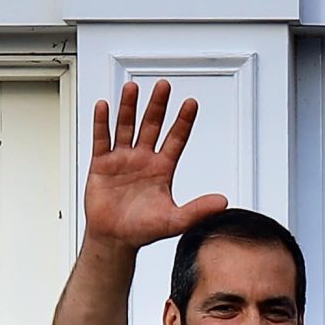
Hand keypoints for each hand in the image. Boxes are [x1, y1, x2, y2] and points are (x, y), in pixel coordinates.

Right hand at [84, 80, 228, 251]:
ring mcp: (122, 159)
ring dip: (129, 107)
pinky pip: (102, 139)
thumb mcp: (175, 221)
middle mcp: (143, 159)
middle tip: (164, 85)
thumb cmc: (143, 230)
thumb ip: (198, 210)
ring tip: (132, 88)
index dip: (183, 121)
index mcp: (162, 168)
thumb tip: (223, 201)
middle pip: (151, 125)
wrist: (115, 239)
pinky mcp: (101, 164)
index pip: (176, 139)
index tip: (191, 102)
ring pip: (126, 127)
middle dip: (158, 106)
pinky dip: (102, 123)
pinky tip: (104, 106)